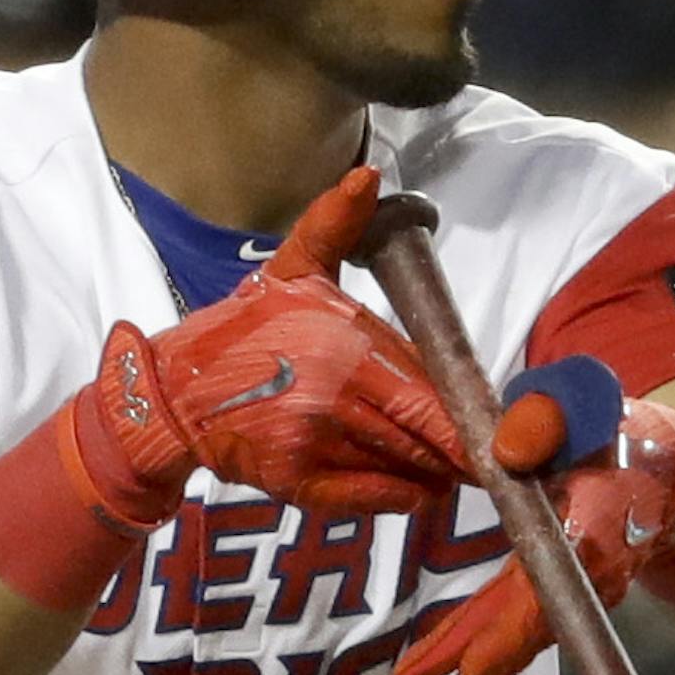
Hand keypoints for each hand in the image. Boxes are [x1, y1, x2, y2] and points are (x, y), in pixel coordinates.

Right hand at [77, 167, 466, 517]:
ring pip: (401, 467)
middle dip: (459, 447)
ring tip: (455, 468)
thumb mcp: (289, 270)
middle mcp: (334, 400)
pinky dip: (400, 495)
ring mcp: (316, 446)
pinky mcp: (297, 483)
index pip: (428, 389)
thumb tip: (366, 178)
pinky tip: (421, 488)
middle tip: (487, 454)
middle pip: (423, 434)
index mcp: (343, 348)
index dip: (466, 412)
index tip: (496, 421)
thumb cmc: (244, 330)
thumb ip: (333, 226)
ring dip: (435, 470)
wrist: (177, 391)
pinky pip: (366, 496)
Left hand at [395, 361, 674, 674]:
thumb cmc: (608, 427)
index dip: (510, 630)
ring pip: (521, 638)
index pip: (546, 587)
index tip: (474, 666)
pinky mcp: (562, 595)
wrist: (657, 459)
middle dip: (478, 670)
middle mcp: (589, 572)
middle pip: (527, 628)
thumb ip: (541, 417)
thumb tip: (505, 450)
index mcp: (591, 525)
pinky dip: (490, 661)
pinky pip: (521, 632)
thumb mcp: (577, 402)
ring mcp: (578, 590)